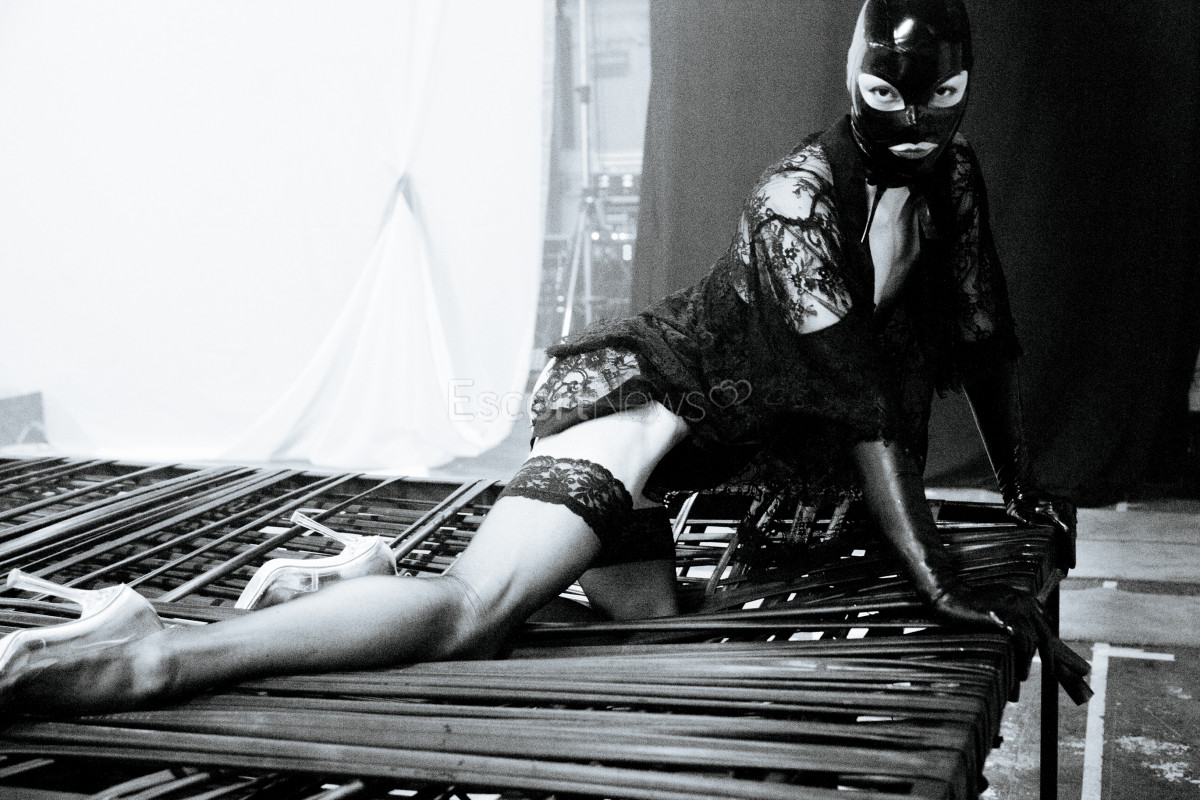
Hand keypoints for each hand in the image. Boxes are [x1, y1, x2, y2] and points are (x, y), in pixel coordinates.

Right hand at [932, 583, 1048, 680]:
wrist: (950, 595)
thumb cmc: (968, 602)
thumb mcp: (996, 602)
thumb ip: (1011, 612)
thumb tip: (1019, 632)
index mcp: (1023, 597)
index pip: (1045, 620)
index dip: (1046, 640)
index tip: (1046, 654)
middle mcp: (1024, 601)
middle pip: (1045, 633)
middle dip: (1050, 655)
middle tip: (1051, 672)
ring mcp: (1015, 609)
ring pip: (1034, 640)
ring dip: (1030, 661)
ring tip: (1023, 676)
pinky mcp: (1005, 617)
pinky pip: (1022, 642)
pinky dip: (1023, 659)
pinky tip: (1019, 671)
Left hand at [1006, 489, 1076, 571]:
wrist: (1021, 487)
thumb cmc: (1017, 502)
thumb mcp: (1016, 512)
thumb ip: (1024, 519)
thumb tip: (1032, 526)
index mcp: (1055, 509)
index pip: (1067, 534)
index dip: (1069, 551)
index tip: (1071, 565)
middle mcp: (1065, 507)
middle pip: (1071, 534)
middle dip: (1069, 552)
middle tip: (1068, 568)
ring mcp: (1068, 506)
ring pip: (1071, 530)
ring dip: (1069, 545)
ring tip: (1066, 563)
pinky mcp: (1067, 507)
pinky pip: (1069, 525)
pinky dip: (1067, 537)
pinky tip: (1063, 549)